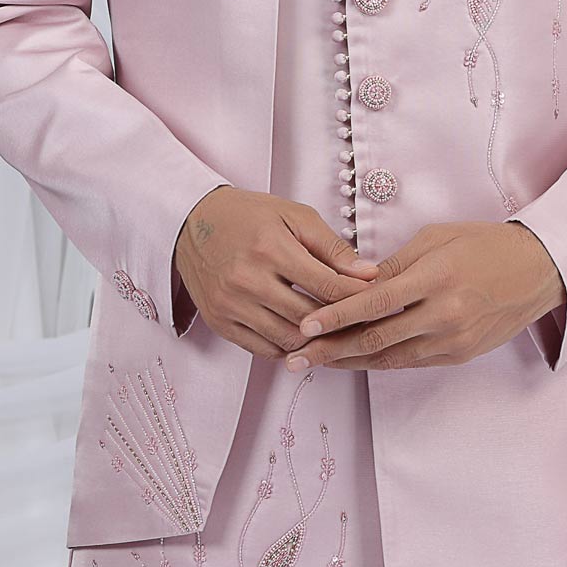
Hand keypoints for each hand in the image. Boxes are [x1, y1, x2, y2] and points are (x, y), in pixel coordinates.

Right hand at [174, 186, 380, 357]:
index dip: (357, 296)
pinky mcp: (220, 322)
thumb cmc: (247, 216)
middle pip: (309, 318)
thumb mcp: (294, 217)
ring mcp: (230, 305)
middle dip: (340, 322)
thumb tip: (368, 275)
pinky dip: (288, 347)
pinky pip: (264, 350)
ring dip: (314, 339)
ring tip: (332, 329)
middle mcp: (247, 280)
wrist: (193, 222)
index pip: (327, 287)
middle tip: (359, 319)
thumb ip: (332, 248)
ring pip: (288, 340)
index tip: (374, 297)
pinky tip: (301, 333)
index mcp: (270, 249)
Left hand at [284, 221, 565, 371]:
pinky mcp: (459, 355)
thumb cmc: (486, 245)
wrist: (539, 271)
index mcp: (435, 278)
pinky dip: (380, 361)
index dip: (336, 316)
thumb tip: (354, 283)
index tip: (305, 325)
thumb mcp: (437, 239)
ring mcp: (452, 340)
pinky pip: (410, 362)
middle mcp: (444, 315)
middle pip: (376, 339)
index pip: (374, 303)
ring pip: (389, 357)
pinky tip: (355, 360)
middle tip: (296, 356)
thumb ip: (394, 267)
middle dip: (331, 350)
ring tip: (316, 363)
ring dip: (350, 362)